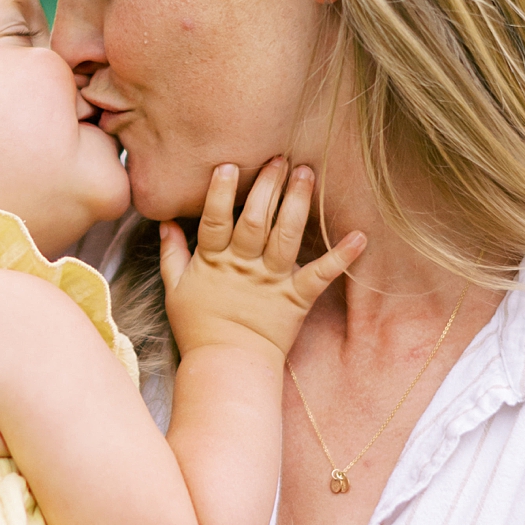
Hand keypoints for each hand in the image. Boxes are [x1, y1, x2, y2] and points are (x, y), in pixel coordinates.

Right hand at [158, 160, 364, 363]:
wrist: (227, 367)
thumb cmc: (198, 328)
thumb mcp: (175, 289)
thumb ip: (172, 253)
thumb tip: (164, 222)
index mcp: (214, 261)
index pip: (215, 221)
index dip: (220, 193)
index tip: (227, 165)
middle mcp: (244, 266)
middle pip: (255, 220)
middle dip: (267, 186)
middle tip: (279, 158)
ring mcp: (272, 281)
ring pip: (286, 236)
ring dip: (297, 203)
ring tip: (306, 173)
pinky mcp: (297, 298)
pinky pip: (321, 274)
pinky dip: (342, 256)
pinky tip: (360, 236)